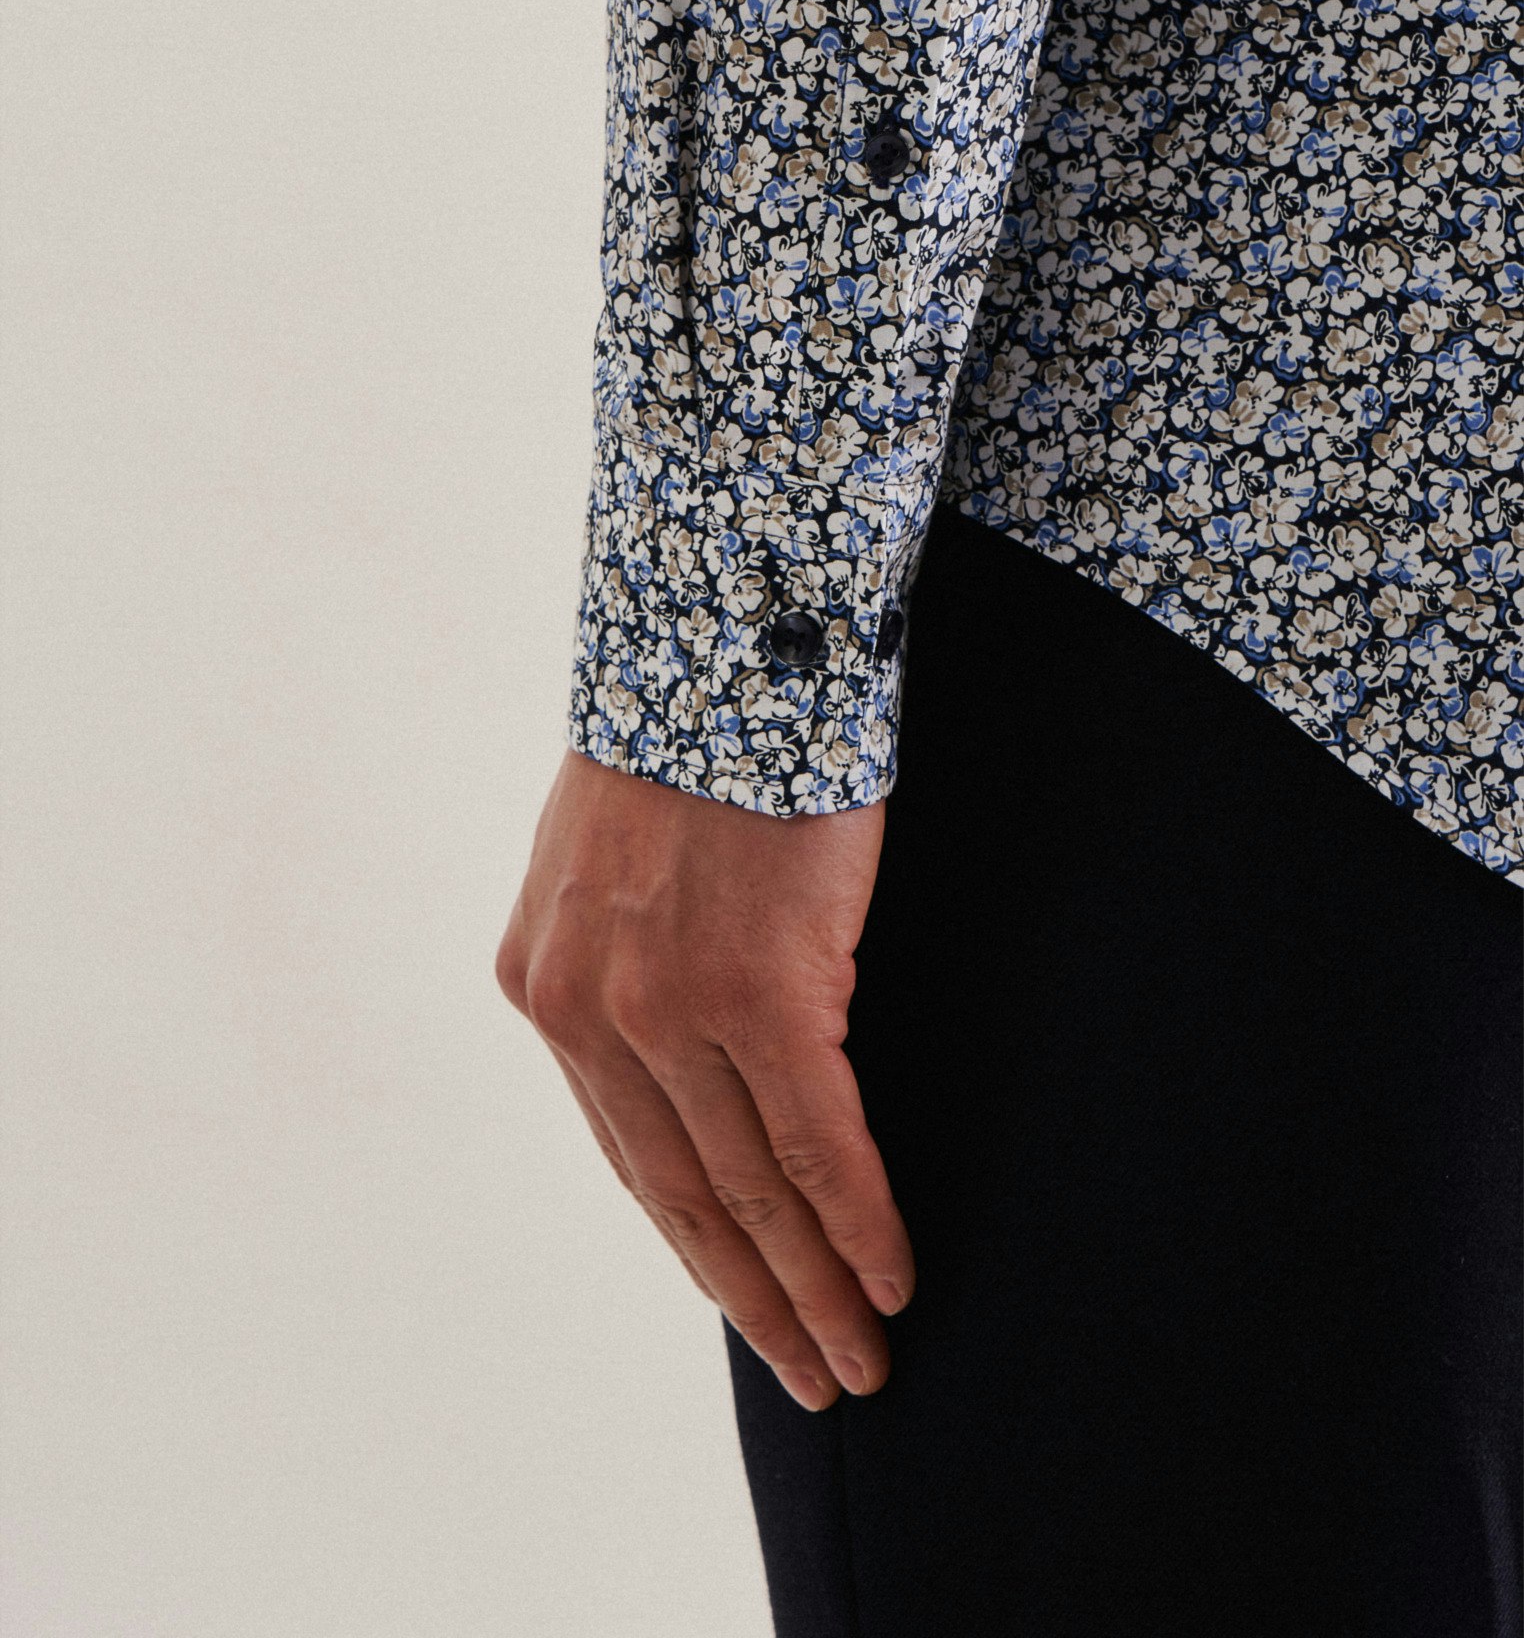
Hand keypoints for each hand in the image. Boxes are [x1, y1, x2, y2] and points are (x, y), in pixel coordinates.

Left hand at [496, 748, 912, 1409]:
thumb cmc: (692, 738)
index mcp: (543, 985)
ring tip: (860, 1359)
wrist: (730, 641)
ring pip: (753, 1187)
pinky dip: (861, 1222)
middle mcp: (588, 1012)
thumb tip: (678, 1049)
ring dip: (814, 1287)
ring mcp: (668, 1008)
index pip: (629, 1153)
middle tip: (814, 1375)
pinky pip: (820, 1142)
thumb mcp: (608, 858)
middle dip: (754, 1298)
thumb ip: (623, 961)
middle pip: (685, 1195)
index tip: (747, 1303)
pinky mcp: (758, 991)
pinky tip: (895, 1277)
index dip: (698, 1244)